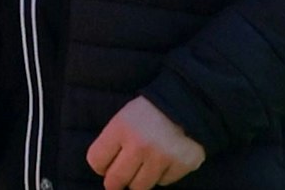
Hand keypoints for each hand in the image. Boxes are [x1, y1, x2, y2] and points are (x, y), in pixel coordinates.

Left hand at [87, 96, 204, 189]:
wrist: (188, 103)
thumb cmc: (150, 110)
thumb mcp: (124, 117)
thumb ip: (112, 141)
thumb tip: (104, 169)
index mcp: (121, 128)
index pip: (96, 161)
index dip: (100, 165)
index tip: (105, 165)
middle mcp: (140, 146)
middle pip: (115, 181)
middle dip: (115, 182)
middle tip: (120, 177)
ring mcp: (161, 158)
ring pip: (139, 187)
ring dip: (138, 180)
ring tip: (143, 167)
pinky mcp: (182, 166)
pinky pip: (163, 182)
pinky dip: (161, 175)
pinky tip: (163, 162)